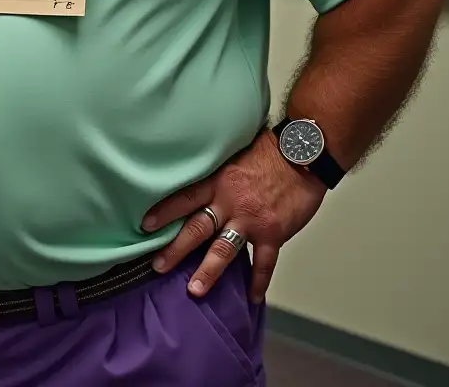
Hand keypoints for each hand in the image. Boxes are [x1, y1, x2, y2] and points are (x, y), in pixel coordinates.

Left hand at [141, 128, 326, 303]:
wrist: (303, 154)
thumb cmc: (270, 150)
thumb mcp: (234, 155)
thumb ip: (218, 174)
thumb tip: (201, 180)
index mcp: (218, 181)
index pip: (184, 198)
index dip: (164, 212)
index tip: (146, 225)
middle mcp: (230, 202)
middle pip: (197, 228)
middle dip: (175, 249)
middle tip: (157, 266)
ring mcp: (251, 220)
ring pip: (223, 250)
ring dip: (208, 271)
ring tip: (194, 290)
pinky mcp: (273, 232)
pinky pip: (264, 263)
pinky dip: (258, 281)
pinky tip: (251, 297)